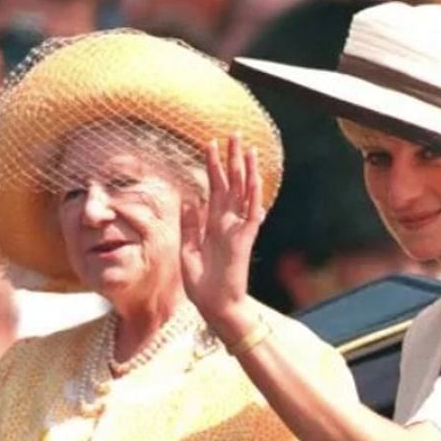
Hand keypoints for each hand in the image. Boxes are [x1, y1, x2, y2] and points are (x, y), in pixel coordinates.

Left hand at [180, 133, 265, 340]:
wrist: (215, 307)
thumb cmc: (202, 284)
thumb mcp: (187, 251)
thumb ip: (189, 226)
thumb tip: (189, 199)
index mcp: (212, 225)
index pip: (214, 189)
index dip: (212, 166)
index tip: (210, 144)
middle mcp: (227, 223)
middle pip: (231, 183)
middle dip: (231, 158)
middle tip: (233, 133)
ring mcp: (237, 229)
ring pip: (244, 192)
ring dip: (245, 169)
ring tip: (246, 145)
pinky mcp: (244, 239)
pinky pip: (251, 212)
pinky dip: (253, 193)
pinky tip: (254, 175)